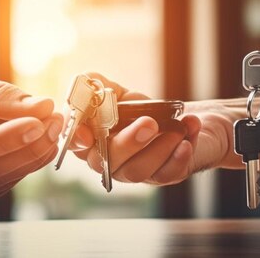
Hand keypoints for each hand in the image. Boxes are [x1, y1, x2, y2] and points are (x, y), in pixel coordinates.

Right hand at [70, 73, 240, 185]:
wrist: (179, 118)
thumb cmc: (139, 107)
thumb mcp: (112, 88)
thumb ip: (91, 83)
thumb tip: (85, 89)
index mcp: (89, 138)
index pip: (73, 143)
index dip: (77, 139)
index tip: (88, 134)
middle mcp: (106, 160)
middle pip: (106, 162)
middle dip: (127, 143)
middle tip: (149, 123)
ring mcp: (133, 170)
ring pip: (136, 171)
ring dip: (158, 148)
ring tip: (176, 129)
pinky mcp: (161, 175)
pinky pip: (166, 174)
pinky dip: (177, 158)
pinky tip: (186, 141)